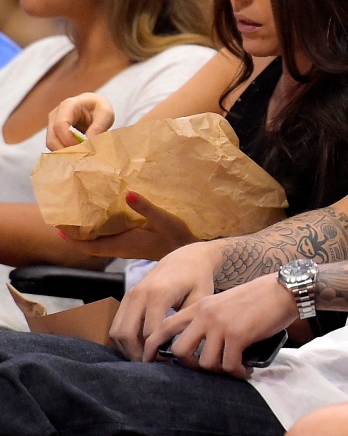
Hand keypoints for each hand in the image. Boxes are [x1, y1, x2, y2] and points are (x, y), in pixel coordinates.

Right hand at [46, 92, 115, 149]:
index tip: (84, 147)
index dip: (69, 140)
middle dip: (67, 150)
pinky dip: (65, 152)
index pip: (60, 126)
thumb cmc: (100, 108)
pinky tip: (78, 153)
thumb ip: (98, 127)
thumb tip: (88, 143)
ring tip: (82, 155)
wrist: (94, 106)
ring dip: (66, 152)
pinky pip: (55, 146)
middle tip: (83, 155)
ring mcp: (52, 124)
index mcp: (68, 106)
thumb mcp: (106, 114)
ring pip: (52, 144)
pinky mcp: (54, 133)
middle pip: (52, 138)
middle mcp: (55, 115)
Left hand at [60, 192, 199, 259]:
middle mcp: (121, 248)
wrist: (190, 252)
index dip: (73, 239)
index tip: (58, 228)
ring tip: (75, 215)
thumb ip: (146, 207)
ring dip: (85, 232)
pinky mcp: (131, 244)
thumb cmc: (177, 237)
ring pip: (98, 243)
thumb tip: (128, 193)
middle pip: (90, 245)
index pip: (90, 246)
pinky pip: (108, 239)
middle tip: (62, 216)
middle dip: (74, 234)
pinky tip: (99, 219)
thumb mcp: (164, 220)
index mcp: (125, 244)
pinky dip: (98, 231)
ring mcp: (126, 247)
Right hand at [110, 239, 221, 360]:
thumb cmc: (198, 279)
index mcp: (159, 294)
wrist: (188, 258)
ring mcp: (130, 294)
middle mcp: (140, 294)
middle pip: (127, 334)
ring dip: (128, 348)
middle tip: (153, 365)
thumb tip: (175, 348)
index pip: (149, 333)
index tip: (168, 361)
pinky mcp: (127, 296)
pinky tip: (141, 346)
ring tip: (148, 357)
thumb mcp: (201, 298)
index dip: (157, 351)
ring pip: (117, 331)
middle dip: (138, 354)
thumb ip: (186, 321)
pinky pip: (117, 323)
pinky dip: (125, 338)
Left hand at [142, 274, 297, 378]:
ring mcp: (220, 324)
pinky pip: (228, 365)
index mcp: (200, 306)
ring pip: (204, 362)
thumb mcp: (225, 302)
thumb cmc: (259, 297)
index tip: (152, 361)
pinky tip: (245, 370)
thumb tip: (201, 347)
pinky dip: (237, 372)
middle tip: (207, 368)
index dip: (153, 347)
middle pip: (179, 350)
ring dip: (219, 371)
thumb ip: (209, 319)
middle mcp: (206, 314)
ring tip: (233, 368)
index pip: (165, 327)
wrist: (284, 289)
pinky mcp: (238, 334)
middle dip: (190, 366)